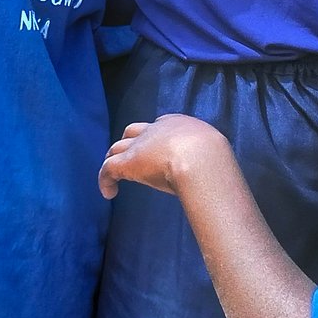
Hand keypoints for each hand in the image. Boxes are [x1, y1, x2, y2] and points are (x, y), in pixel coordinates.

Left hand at [98, 114, 229, 199]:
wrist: (200, 158)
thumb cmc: (212, 156)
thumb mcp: (212, 149)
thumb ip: (205, 156)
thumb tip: (209, 170)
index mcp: (178, 124)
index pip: (158, 127)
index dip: (153, 138)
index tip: (154, 151)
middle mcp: (155, 130)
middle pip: (133, 131)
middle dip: (129, 143)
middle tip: (128, 158)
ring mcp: (139, 145)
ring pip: (117, 147)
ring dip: (114, 159)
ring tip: (113, 176)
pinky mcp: (127, 162)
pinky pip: (108, 168)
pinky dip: (105, 180)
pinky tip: (108, 193)